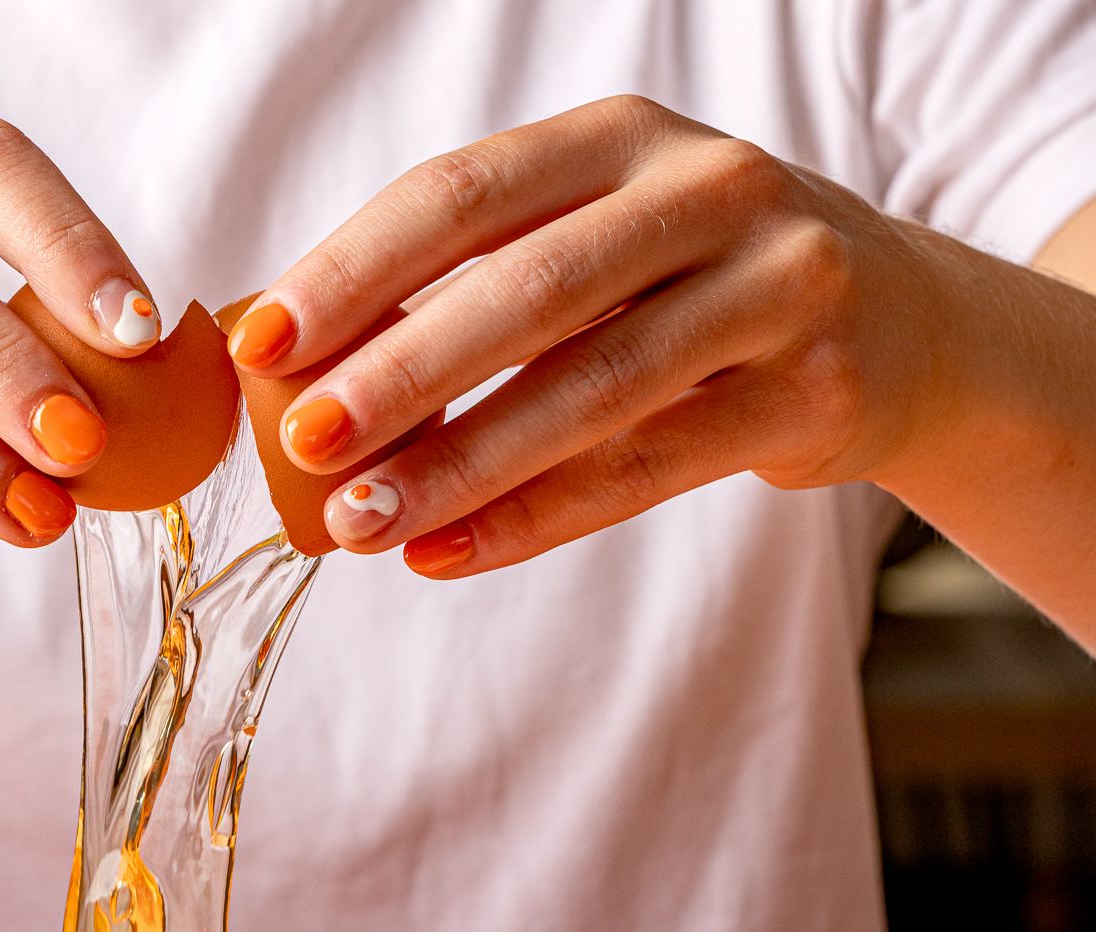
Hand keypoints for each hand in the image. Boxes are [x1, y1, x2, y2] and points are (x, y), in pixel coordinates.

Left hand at [228, 96, 954, 576]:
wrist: (904, 326)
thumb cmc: (700, 288)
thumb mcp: (603, 246)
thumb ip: (480, 291)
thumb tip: (310, 379)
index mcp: (624, 137)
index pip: (464, 194)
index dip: (355, 270)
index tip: (264, 345)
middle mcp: (707, 190)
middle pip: (526, 288)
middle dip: (400, 373)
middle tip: (303, 446)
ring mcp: (774, 286)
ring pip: (590, 387)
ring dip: (460, 465)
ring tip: (363, 523)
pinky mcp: (811, 392)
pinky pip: (648, 468)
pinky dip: (536, 519)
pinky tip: (447, 555)